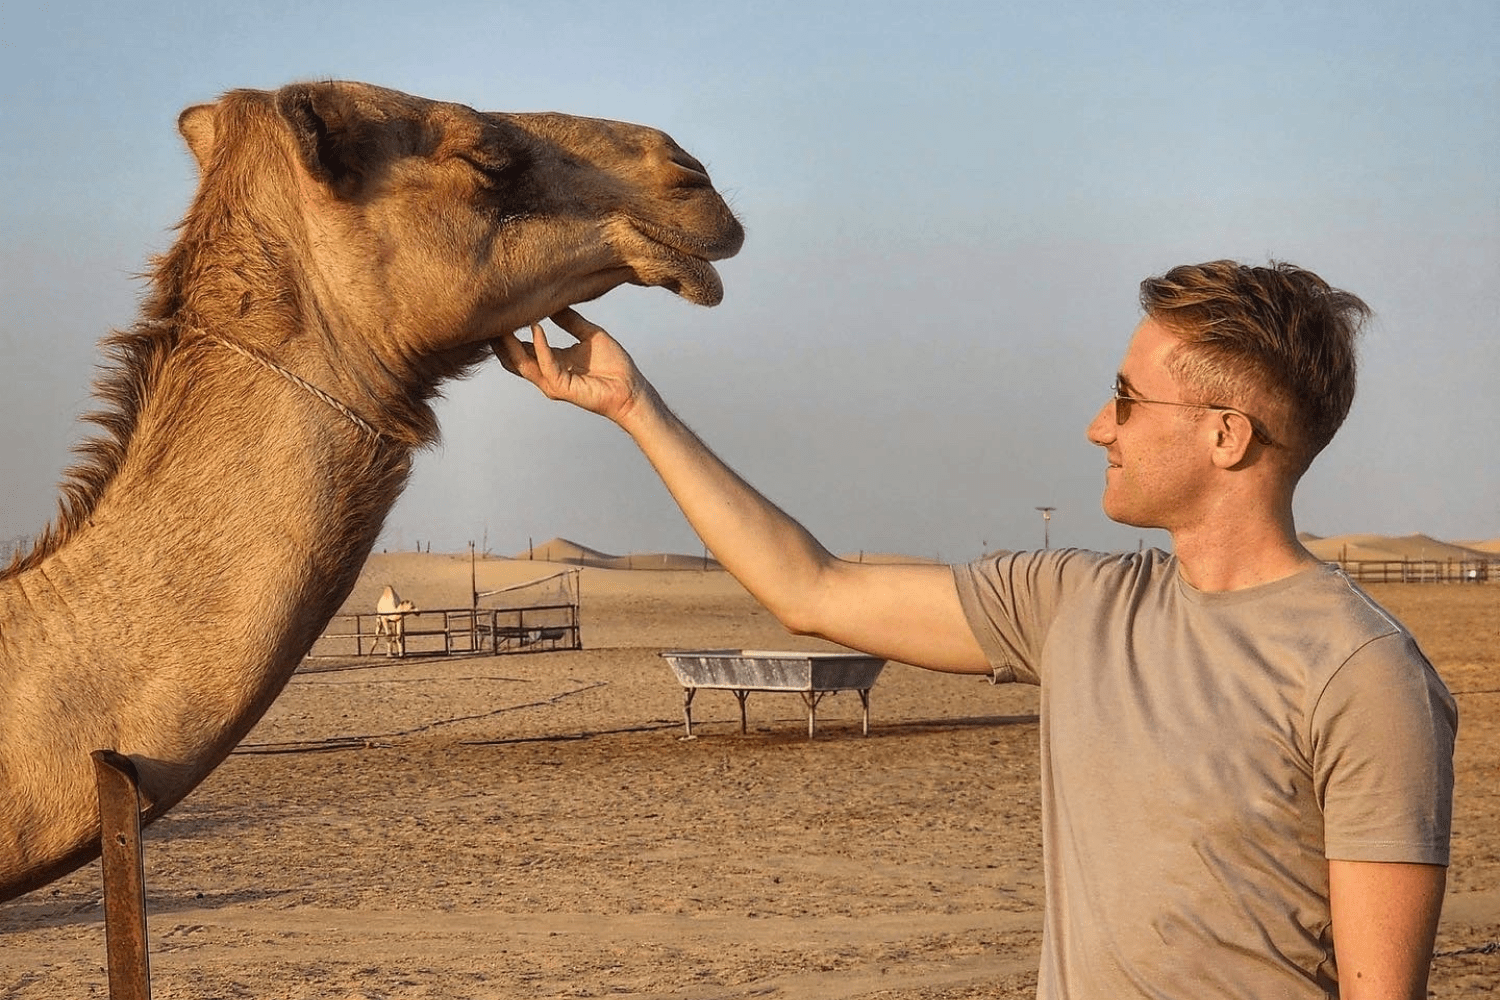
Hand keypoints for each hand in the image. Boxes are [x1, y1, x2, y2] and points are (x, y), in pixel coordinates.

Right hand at [491, 308, 650, 423]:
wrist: (631, 388)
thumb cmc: (614, 365)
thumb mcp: (589, 334)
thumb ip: (570, 320)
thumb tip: (553, 301)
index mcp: (552, 361)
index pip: (520, 347)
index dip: (508, 331)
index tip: (499, 309)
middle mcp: (546, 373)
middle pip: (512, 357)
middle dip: (500, 338)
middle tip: (489, 314)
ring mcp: (552, 382)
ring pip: (520, 363)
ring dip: (511, 342)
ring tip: (504, 320)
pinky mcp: (562, 388)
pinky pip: (545, 365)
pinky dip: (540, 346)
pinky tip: (537, 327)